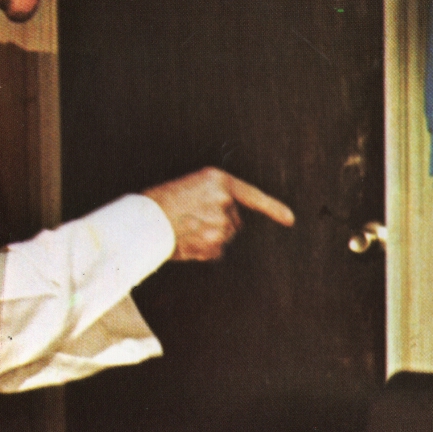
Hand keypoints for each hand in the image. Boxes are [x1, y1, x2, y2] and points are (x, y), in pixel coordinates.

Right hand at [142, 168, 294, 260]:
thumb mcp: (190, 187)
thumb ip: (214, 198)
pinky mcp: (214, 245)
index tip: (290, 220)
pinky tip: (187, 242)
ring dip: (210, 235)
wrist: (142, 221)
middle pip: (234, 219)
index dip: (273, 208)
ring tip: (185, 229)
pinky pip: (216, 251)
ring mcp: (221, 224)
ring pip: (224, 236)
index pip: (252, 196)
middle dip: (219, 221)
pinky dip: (204, 250)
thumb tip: (230, 223)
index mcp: (218, 180)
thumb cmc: (161, 201)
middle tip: (191, 218)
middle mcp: (224, 201)